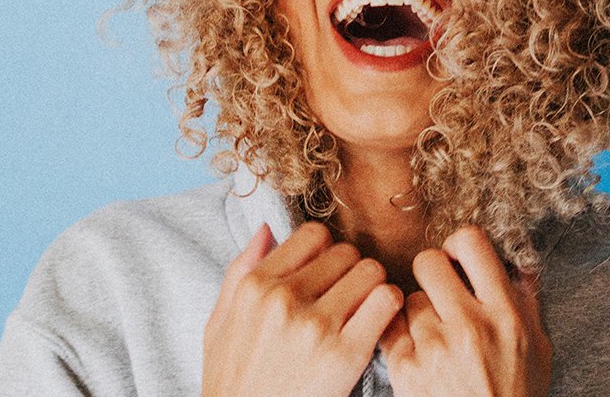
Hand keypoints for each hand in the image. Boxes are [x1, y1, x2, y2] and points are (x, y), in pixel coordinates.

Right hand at [202, 222, 403, 396]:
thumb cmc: (233, 384)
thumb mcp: (218, 326)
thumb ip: (239, 273)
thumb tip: (266, 229)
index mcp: (255, 287)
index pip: (313, 235)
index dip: (326, 251)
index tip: (327, 274)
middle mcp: (284, 299)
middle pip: (346, 252)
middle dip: (351, 271)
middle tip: (348, 297)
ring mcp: (315, 326)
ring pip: (371, 271)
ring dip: (373, 288)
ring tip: (364, 310)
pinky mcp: (345, 355)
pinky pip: (386, 301)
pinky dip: (390, 308)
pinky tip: (379, 325)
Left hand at [380, 226, 552, 396]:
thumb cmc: (517, 396)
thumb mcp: (537, 348)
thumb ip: (526, 301)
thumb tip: (519, 261)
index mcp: (505, 314)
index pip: (472, 244)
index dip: (459, 244)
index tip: (458, 257)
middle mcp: (469, 326)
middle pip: (427, 262)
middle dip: (431, 272)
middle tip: (438, 291)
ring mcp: (434, 348)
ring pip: (407, 298)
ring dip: (417, 312)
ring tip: (434, 335)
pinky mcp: (405, 369)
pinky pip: (390, 328)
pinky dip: (400, 336)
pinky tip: (417, 351)